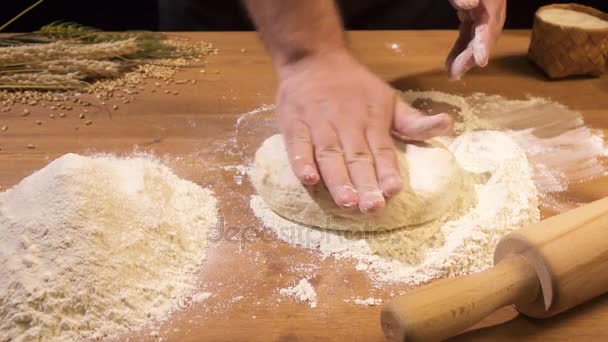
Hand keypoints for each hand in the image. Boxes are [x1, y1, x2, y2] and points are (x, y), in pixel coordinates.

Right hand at [276, 50, 452, 212]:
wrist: (313, 58)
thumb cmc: (354, 85)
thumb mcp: (388, 98)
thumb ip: (413, 121)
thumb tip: (447, 125)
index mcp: (372, 121)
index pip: (382, 150)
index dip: (387, 170)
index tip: (393, 190)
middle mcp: (347, 125)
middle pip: (357, 158)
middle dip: (365, 183)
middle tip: (371, 207)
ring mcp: (319, 125)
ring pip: (329, 155)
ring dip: (337, 179)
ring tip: (346, 201)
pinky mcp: (294, 124)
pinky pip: (297, 144)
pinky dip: (301, 161)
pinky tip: (308, 178)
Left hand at [447, 0, 506, 79]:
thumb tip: (468, 5)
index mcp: (493, 1)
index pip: (490, 25)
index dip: (485, 44)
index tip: (481, 62)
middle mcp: (492, 9)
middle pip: (485, 37)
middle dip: (471, 57)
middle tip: (455, 74)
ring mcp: (485, 10)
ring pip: (477, 37)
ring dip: (465, 56)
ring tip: (452, 73)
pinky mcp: (476, 11)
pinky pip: (470, 32)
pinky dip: (462, 46)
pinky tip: (452, 60)